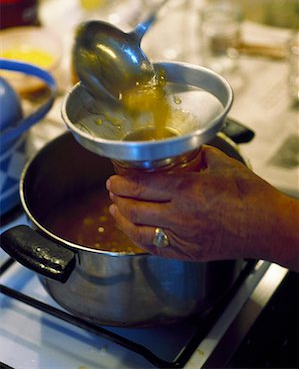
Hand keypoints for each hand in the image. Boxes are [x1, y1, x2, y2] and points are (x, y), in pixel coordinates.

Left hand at [107, 145, 295, 265]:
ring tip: (115, 210)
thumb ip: (200, 155)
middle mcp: (181, 216)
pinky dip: (139, 239)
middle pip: (135, 209)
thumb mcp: (224, 165)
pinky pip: (155, 248)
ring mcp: (183, 238)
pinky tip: (134, 231)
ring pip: (140, 232)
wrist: (269, 228)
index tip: (113, 179)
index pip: (142, 186)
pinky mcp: (189, 253)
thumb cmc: (252, 197)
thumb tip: (188, 149)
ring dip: (122, 220)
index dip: (122, 183)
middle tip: (112, 190)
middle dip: (118, 198)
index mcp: (188, 190)